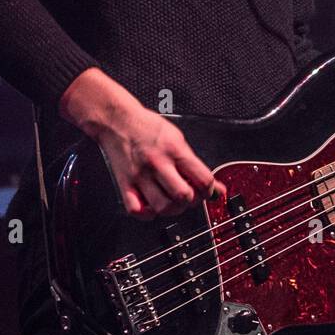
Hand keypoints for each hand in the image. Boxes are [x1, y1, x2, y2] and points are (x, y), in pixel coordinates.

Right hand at [59, 67, 224, 218]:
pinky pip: (136, 210)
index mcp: (175, 150)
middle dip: (191, 201)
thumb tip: (217, 189)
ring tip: (172, 201)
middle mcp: (158, 164)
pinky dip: (146, 214)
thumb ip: (196, 166)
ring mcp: (140, 175)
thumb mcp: (178, 140)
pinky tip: (151, 205)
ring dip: (171, 209)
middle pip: (183, 196)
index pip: (202, 179)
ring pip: (162, 207)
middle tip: (188, 196)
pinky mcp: (125, 184)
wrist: (117, 121)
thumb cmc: (148, 128)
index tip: (206, 191)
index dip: (209, 190)